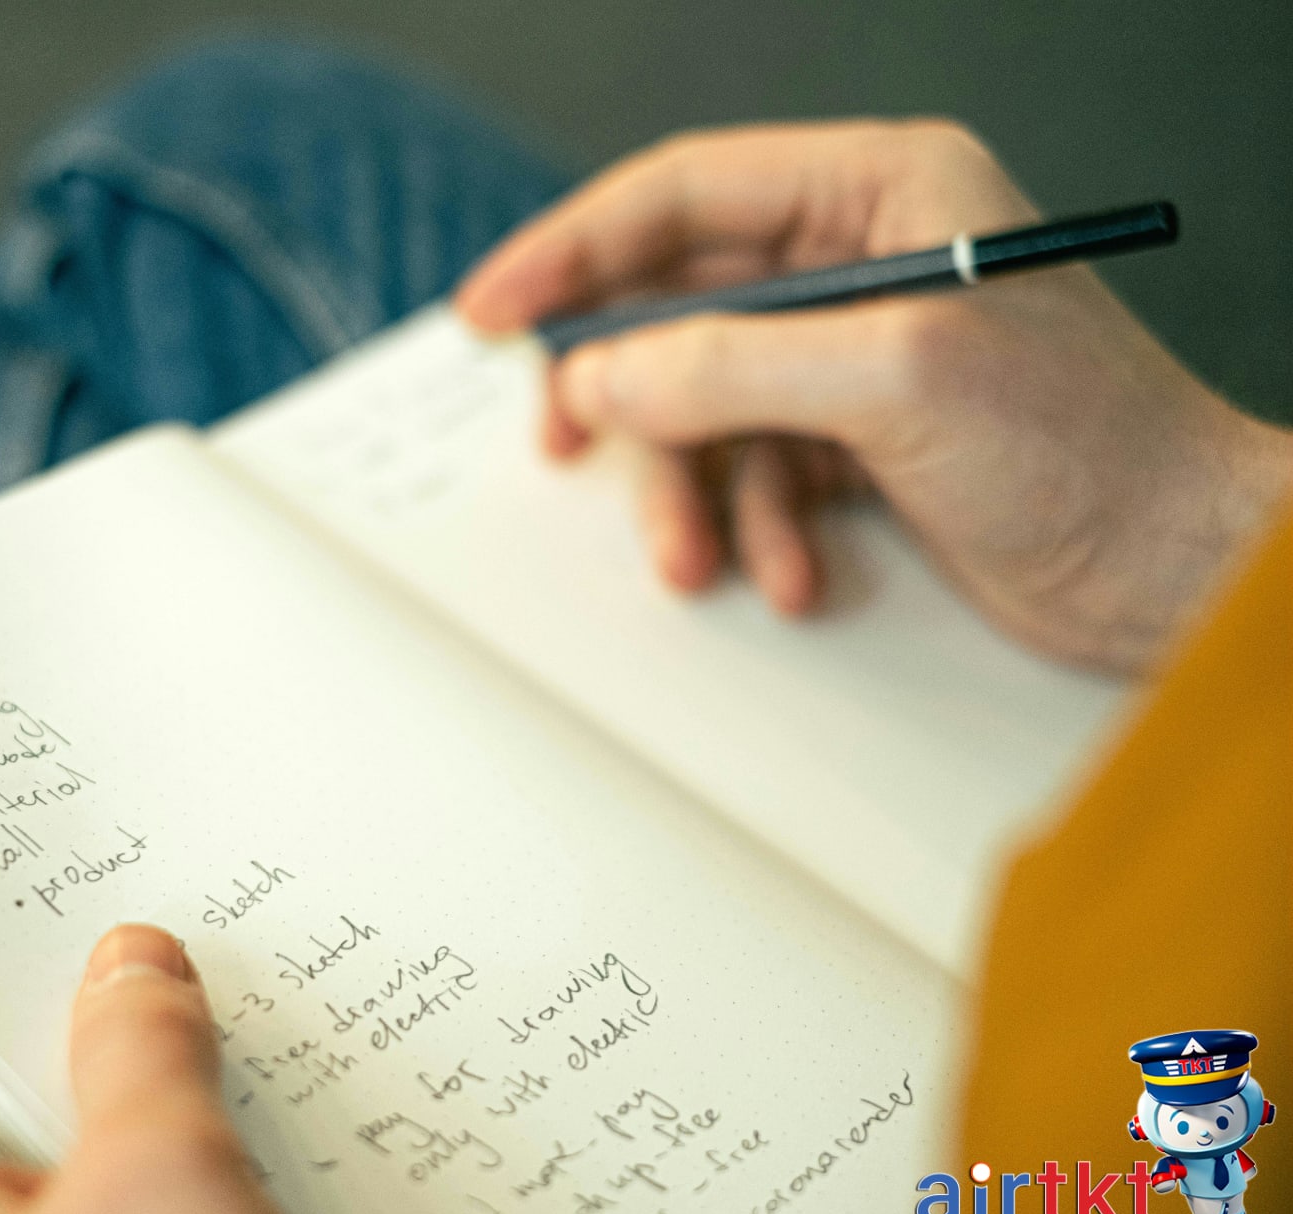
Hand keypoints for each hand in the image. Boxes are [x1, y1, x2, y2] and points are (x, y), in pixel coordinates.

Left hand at [0, 924, 318, 1213]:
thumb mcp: (164, 1184)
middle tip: (97, 905)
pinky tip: (211, 1113)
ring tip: (172, 993)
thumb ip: (140, 1049)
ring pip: (18, 1144)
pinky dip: (132, 1149)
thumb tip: (132, 964)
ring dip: (94, 1073)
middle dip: (21, 992)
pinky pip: (77, 1210)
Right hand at [456, 120, 1292, 671]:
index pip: (681, 195)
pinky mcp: (860, 441)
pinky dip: (756, 531)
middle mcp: (858, 261)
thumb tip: (602, 376)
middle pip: (678, 306)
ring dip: (693, 492)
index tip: (493, 311)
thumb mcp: (892, 380)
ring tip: (700, 558)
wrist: (1171, 569)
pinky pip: (754, 474)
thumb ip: (728, 363)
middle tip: (562, 443)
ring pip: (705, 407)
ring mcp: (855, 356)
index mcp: (879, 191)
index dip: (572, 249)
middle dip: (628, 396)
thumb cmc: (1087, 445)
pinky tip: (792, 572)